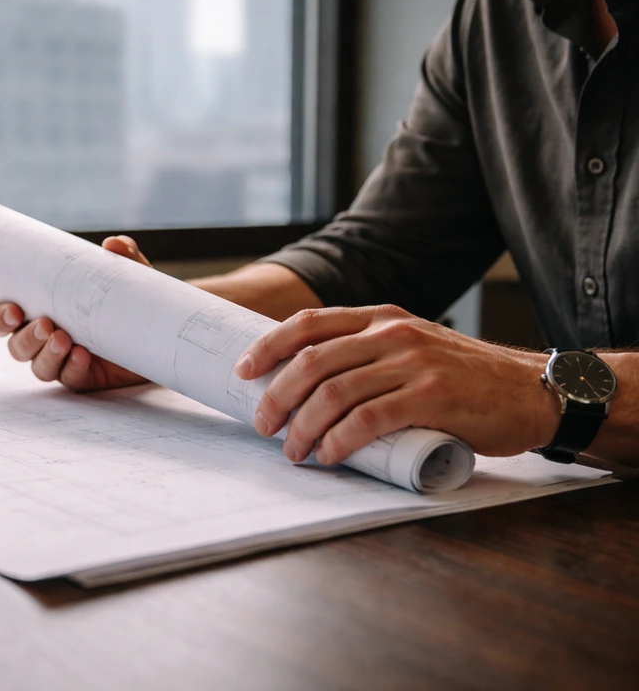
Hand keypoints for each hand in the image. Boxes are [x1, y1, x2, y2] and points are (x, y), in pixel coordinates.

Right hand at [0, 236, 149, 391]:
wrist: (157, 331)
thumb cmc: (128, 298)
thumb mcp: (126, 274)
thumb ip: (122, 256)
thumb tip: (114, 243)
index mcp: (41, 311)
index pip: (6, 319)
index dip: (0, 318)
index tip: (12, 309)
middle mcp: (45, 340)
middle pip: (17, 347)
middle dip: (25, 338)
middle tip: (45, 324)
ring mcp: (63, 361)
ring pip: (39, 367)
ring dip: (46, 354)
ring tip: (64, 339)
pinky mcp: (84, 378)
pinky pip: (70, 379)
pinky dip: (72, 368)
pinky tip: (82, 355)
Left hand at [234, 304, 560, 464]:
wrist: (530, 391)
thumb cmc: (462, 378)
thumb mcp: (412, 348)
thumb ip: (370, 355)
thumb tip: (309, 385)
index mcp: (381, 317)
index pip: (309, 323)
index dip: (268, 346)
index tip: (243, 370)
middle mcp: (391, 332)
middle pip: (312, 361)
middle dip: (277, 396)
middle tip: (264, 425)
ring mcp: (411, 362)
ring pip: (334, 392)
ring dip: (303, 427)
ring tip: (295, 451)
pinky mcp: (431, 396)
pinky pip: (369, 419)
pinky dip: (340, 441)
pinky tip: (330, 455)